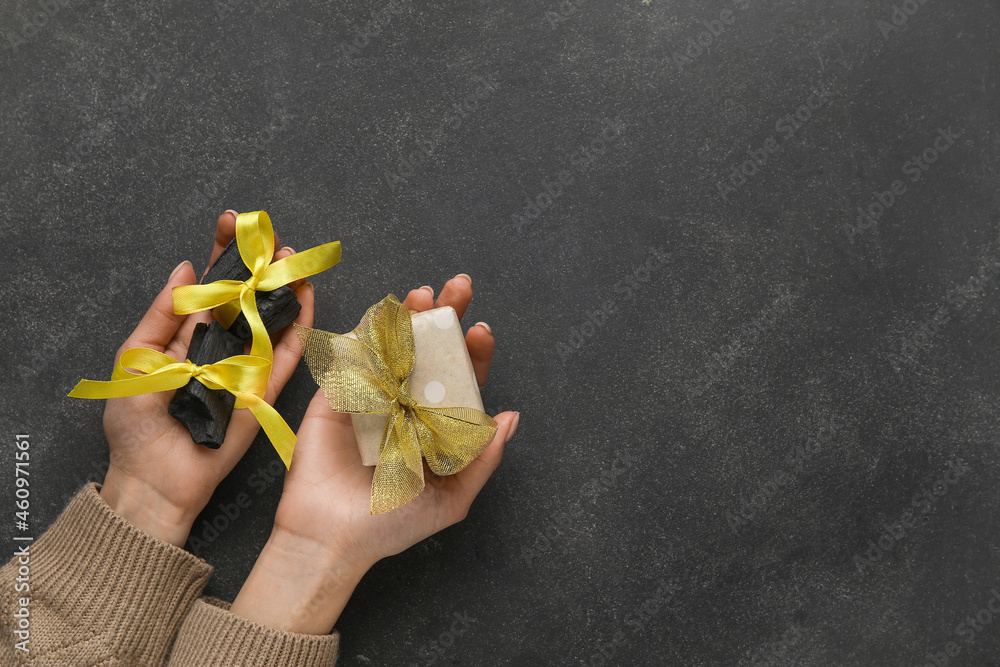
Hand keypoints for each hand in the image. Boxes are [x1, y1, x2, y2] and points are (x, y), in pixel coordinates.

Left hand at [99, 210, 313, 546]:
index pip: (208, 285)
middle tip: (268, 232)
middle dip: (257, 262)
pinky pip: (286, 355)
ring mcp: (245, 366)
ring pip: (270, 318)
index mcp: (185, 334)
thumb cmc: (135, 422)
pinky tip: (305, 297)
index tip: (230, 221)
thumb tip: (186, 266)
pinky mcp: (265, 389)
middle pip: (245, 295)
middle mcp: (219, 345)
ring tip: (290, 257)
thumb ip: (163, 314)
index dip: (221, 253)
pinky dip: (299, 326)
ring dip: (282, 286)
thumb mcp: (135, 357)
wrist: (155, 477)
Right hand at [229, 275, 519, 633]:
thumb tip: (511, 417)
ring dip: (409, 316)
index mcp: (434, 424)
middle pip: (430, 350)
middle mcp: (405, 404)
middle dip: (446, 316)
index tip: (482, 332)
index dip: (473, 353)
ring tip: (424, 295)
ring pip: (393, 345)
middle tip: (459, 288)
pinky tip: (385, 312)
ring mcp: (371, 396)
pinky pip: (353, 356)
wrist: (332, 538)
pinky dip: (367, 331)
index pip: (460, 379)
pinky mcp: (337, 395)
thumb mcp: (452, 498)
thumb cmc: (392, 523)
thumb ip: (482, 459)